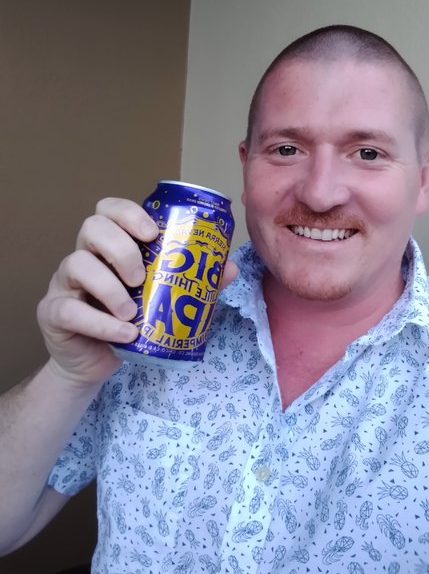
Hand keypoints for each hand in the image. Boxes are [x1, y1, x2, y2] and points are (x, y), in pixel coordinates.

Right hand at [37, 197, 239, 386]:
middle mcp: (84, 256)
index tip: (152, 233)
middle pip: (92, 227)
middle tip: (141, 277)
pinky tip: (125, 333)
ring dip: (110, 288)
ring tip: (132, 312)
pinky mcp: (54, 313)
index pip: (110, 210)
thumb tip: (229, 267)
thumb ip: (194, 282)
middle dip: (121, 248)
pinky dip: (101, 323)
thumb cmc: (131, 322)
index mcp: (110, 246)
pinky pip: (69, 310)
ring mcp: (65, 283)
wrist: (98, 363)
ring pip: (76, 264)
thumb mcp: (163, 300)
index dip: (129, 213)